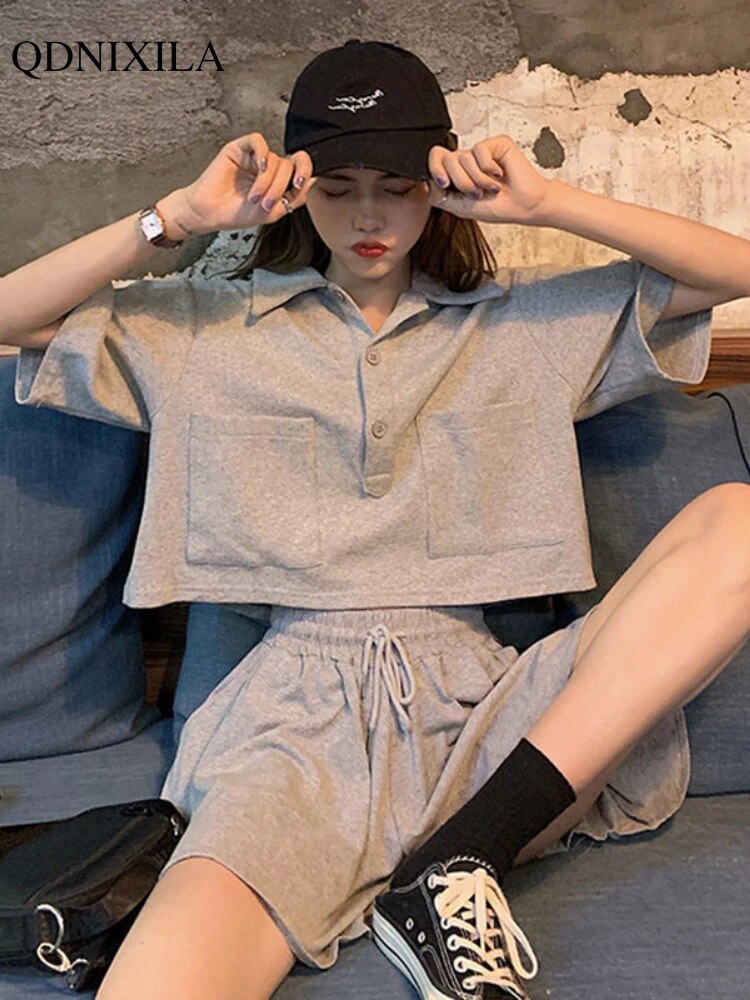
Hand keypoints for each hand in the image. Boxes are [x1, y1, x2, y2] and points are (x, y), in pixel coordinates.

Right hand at [175, 132, 315, 233]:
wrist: (211, 213)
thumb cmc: (236, 213)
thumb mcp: (274, 212)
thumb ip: (295, 197)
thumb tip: (314, 182)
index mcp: (278, 181)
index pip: (300, 167)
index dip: (304, 172)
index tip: (298, 185)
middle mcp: (268, 168)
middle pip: (288, 165)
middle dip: (279, 186)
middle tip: (266, 202)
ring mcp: (254, 158)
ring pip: (274, 158)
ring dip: (266, 181)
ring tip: (254, 197)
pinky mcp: (239, 149)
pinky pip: (258, 141)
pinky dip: (262, 153)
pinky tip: (259, 167)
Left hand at [426, 135, 553, 224]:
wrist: (524, 207)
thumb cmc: (498, 207)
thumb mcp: (461, 207)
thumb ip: (440, 196)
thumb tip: (425, 183)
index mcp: (457, 173)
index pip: (435, 158)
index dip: (435, 170)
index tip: (444, 184)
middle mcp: (467, 159)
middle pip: (447, 159)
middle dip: (461, 182)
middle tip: (476, 193)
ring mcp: (481, 151)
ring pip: (463, 157)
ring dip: (478, 179)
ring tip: (491, 188)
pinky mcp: (496, 144)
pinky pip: (479, 151)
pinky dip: (488, 169)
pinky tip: (500, 174)